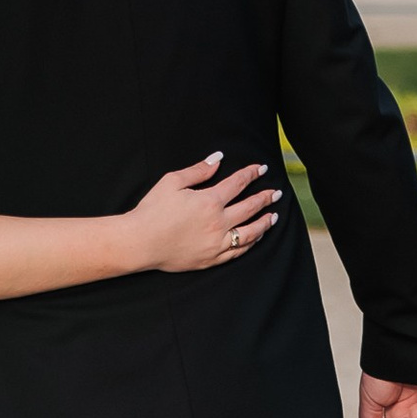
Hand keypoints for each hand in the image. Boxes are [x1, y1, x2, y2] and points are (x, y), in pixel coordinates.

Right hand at [131, 150, 282, 273]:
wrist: (140, 242)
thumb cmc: (152, 210)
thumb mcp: (172, 182)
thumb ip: (198, 170)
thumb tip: (218, 158)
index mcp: (210, 201)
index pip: (238, 183)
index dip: (251, 174)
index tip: (262, 169)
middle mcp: (218, 223)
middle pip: (250, 207)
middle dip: (265, 197)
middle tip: (276, 192)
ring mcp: (217, 243)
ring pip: (250, 232)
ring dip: (265, 222)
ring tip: (274, 216)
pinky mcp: (212, 259)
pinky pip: (239, 251)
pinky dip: (251, 242)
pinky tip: (257, 237)